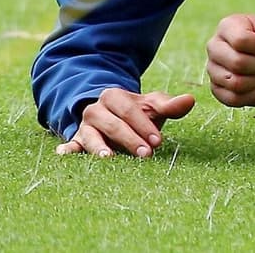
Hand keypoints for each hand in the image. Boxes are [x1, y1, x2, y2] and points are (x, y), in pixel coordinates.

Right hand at [56, 88, 194, 157]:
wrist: (110, 114)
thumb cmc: (135, 113)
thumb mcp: (151, 106)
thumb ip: (169, 104)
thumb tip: (190, 100)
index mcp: (115, 96)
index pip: (130, 111)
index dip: (144, 125)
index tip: (158, 141)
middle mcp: (97, 109)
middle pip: (113, 124)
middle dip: (130, 139)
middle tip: (146, 155)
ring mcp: (84, 125)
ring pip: (91, 135)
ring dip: (99, 147)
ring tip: (107, 158)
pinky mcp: (76, 140)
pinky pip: (71, 143)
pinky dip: (67, 149)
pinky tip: (63, 153)